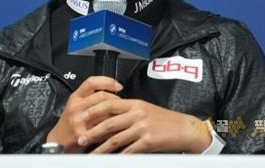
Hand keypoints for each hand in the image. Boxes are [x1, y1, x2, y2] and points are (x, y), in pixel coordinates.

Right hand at [46, 76, 122, 152]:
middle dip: (116, 100)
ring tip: (120, 116)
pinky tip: (115, 128)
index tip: (118, 85)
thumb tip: (111, 90)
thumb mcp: (75, 104)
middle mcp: (76, 107)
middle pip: (101, 96)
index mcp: (75, 97)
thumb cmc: (69, 122)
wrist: (59, 141)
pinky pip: (103, 129)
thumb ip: (90, 96)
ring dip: (116, 114)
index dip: (107, 81)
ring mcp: (79, 121)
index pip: (92, 82)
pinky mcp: (83, 134)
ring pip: (104, 113)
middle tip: (121, 104)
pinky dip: (112, 129)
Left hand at [77, 98, 211, 153]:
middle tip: (81, 138)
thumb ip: (128, 110)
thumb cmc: (164, 120)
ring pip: (116, 139)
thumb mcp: (145, 109)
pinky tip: (111, 161)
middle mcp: (137, 114)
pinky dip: (118, 157)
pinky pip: (129, 151)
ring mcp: (142, 128)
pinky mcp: (148, 141)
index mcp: (135, 103)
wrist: (184, 128)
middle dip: (92, 132)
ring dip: (101, 148)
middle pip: (109, 123)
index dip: (94, 110)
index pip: (109, 103)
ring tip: (91, 153)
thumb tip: (109, 115)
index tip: (82, 116)